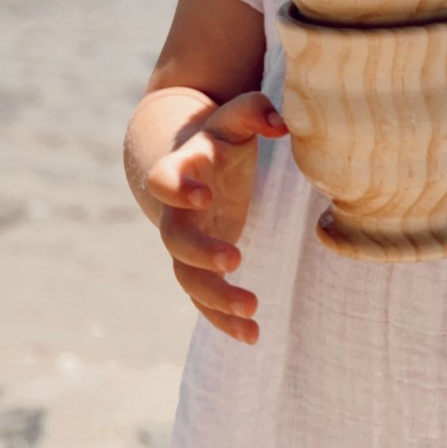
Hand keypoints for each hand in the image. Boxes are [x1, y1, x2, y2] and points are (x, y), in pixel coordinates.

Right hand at [145, 91, 287, 342]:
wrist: (195, 161)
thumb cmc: (222, 137)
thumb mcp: (237, 118)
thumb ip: (255, 112)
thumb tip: (281, 123)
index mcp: (184, 169)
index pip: (165, 179)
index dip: (177, 188)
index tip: (205, 195)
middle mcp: (180, 212)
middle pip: (176, 239)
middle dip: (201, 253)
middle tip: (234, 259)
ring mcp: (188, 243)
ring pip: (188, 278)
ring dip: (216, 297)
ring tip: (253, 309)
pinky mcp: (201, 266)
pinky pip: (204, 300)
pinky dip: (224, 320)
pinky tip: (252, 336)